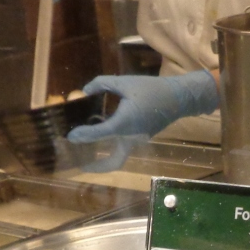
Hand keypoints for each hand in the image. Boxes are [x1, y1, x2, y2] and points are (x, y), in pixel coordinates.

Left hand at [68, 71, 219, 170]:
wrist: (179, 98)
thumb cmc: (152, 89)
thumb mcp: (125, 82)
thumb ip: (102, 83)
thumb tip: (85, 90)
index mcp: (125, 123)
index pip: (100, 134)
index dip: (84, 135)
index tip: (71, 137)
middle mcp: (131, 137)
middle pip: (114, 161)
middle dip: (97, 167)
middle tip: (82, 164)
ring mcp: (138, 140)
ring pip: (119, 155)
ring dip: (103, 156)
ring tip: (87, 148)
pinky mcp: (141, 137)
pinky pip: (124, 145)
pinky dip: (111, 143)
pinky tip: (101, 130)